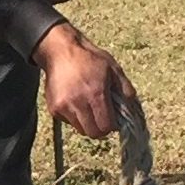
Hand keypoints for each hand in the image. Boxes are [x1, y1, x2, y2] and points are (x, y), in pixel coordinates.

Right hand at [34, 23, 134, 138]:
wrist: (61, 51)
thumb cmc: (90, 59)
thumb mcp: (114, 69)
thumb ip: (126, 91)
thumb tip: (131, 111)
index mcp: (96, 94)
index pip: (106, 127)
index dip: (112, 126)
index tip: (113, 118)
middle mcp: (78, 103)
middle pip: (93, 133)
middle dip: (100, 128)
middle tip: (102, 117)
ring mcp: (63, 107)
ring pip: (80, 129)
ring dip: (87, 123)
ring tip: (88, 107)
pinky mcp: (54, 108)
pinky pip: (68, 121)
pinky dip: (74, 116)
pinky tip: (76, 101)